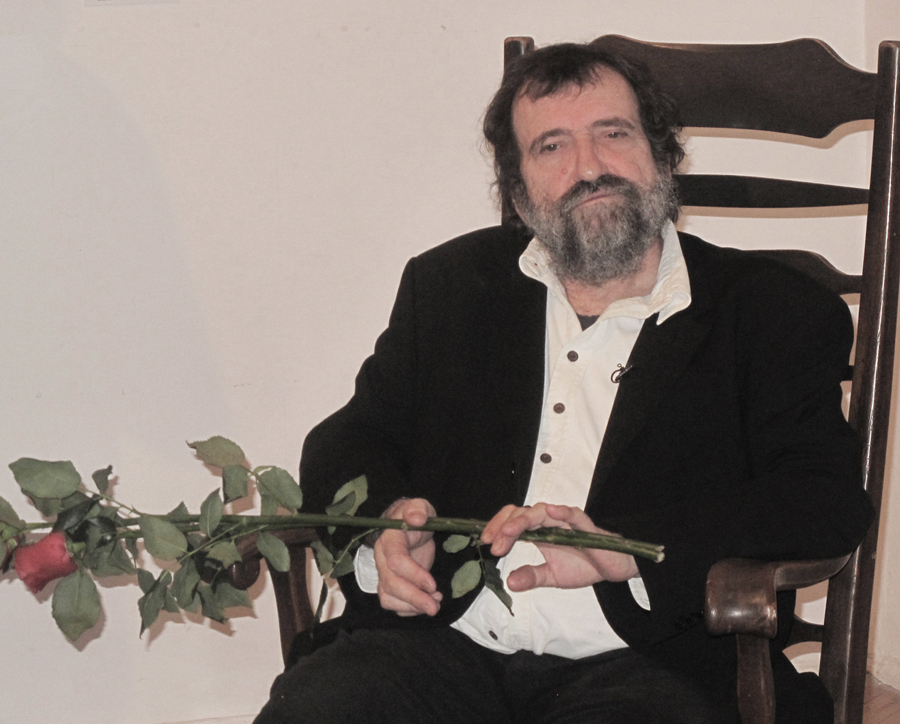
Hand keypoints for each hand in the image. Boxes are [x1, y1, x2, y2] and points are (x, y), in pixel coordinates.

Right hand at [372, 498, 442, 615]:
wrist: (409, 526)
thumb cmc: (415, 516)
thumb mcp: (420, 506)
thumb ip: (418, 509)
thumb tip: (416, 518)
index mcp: (389, 539)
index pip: (395, 560)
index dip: (413, 574)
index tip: (433, 584)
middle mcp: (382, 559)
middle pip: (390, 584)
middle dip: (413, 598)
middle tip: (435, 606)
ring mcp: (384, 574)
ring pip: (388, 598)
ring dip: (412, 607)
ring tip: (435, 604)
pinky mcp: (391, 585)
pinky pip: (394, 604)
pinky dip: (411, 610)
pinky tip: (429, 602)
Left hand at [481, 503, 638, 591]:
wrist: (615, 568)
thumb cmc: (584, 565)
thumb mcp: (553, 577)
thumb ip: (532, 577)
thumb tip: (509, 583)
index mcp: (539, 531)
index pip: (513, 521)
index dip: (497, 528)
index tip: (485, 543)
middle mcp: (550, 522)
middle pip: (521, 513)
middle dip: (503, 526)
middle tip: (492, 543)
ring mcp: (567, 522)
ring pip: (541, 512)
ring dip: (522, 520)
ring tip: (508, 532)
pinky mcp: (587, 527)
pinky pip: (574, 515)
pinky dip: (562, 512)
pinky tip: (551, 511)